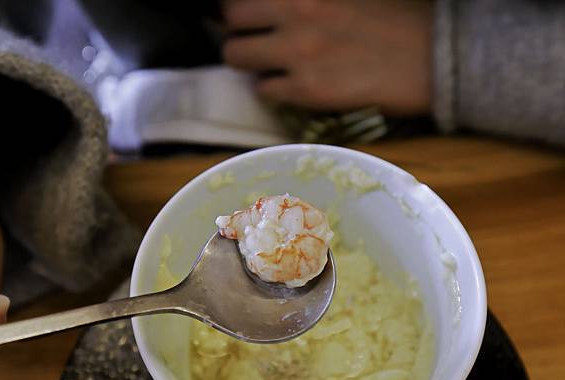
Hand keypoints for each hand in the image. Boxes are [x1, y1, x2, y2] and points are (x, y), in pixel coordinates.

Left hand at [223, 0, 432, 114]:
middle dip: (239, 28)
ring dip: (248, 61)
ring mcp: (297, 51)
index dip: (239, 4)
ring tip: (268, 64)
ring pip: (236, 55)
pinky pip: (264, 90)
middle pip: (230, 18)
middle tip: (255, 37)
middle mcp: (294, 10)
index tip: (248, 13)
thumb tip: (275, 7)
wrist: (429, 58)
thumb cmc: (396, 17)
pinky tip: (291, 86)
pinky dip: (272, 90)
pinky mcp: (306, 88)